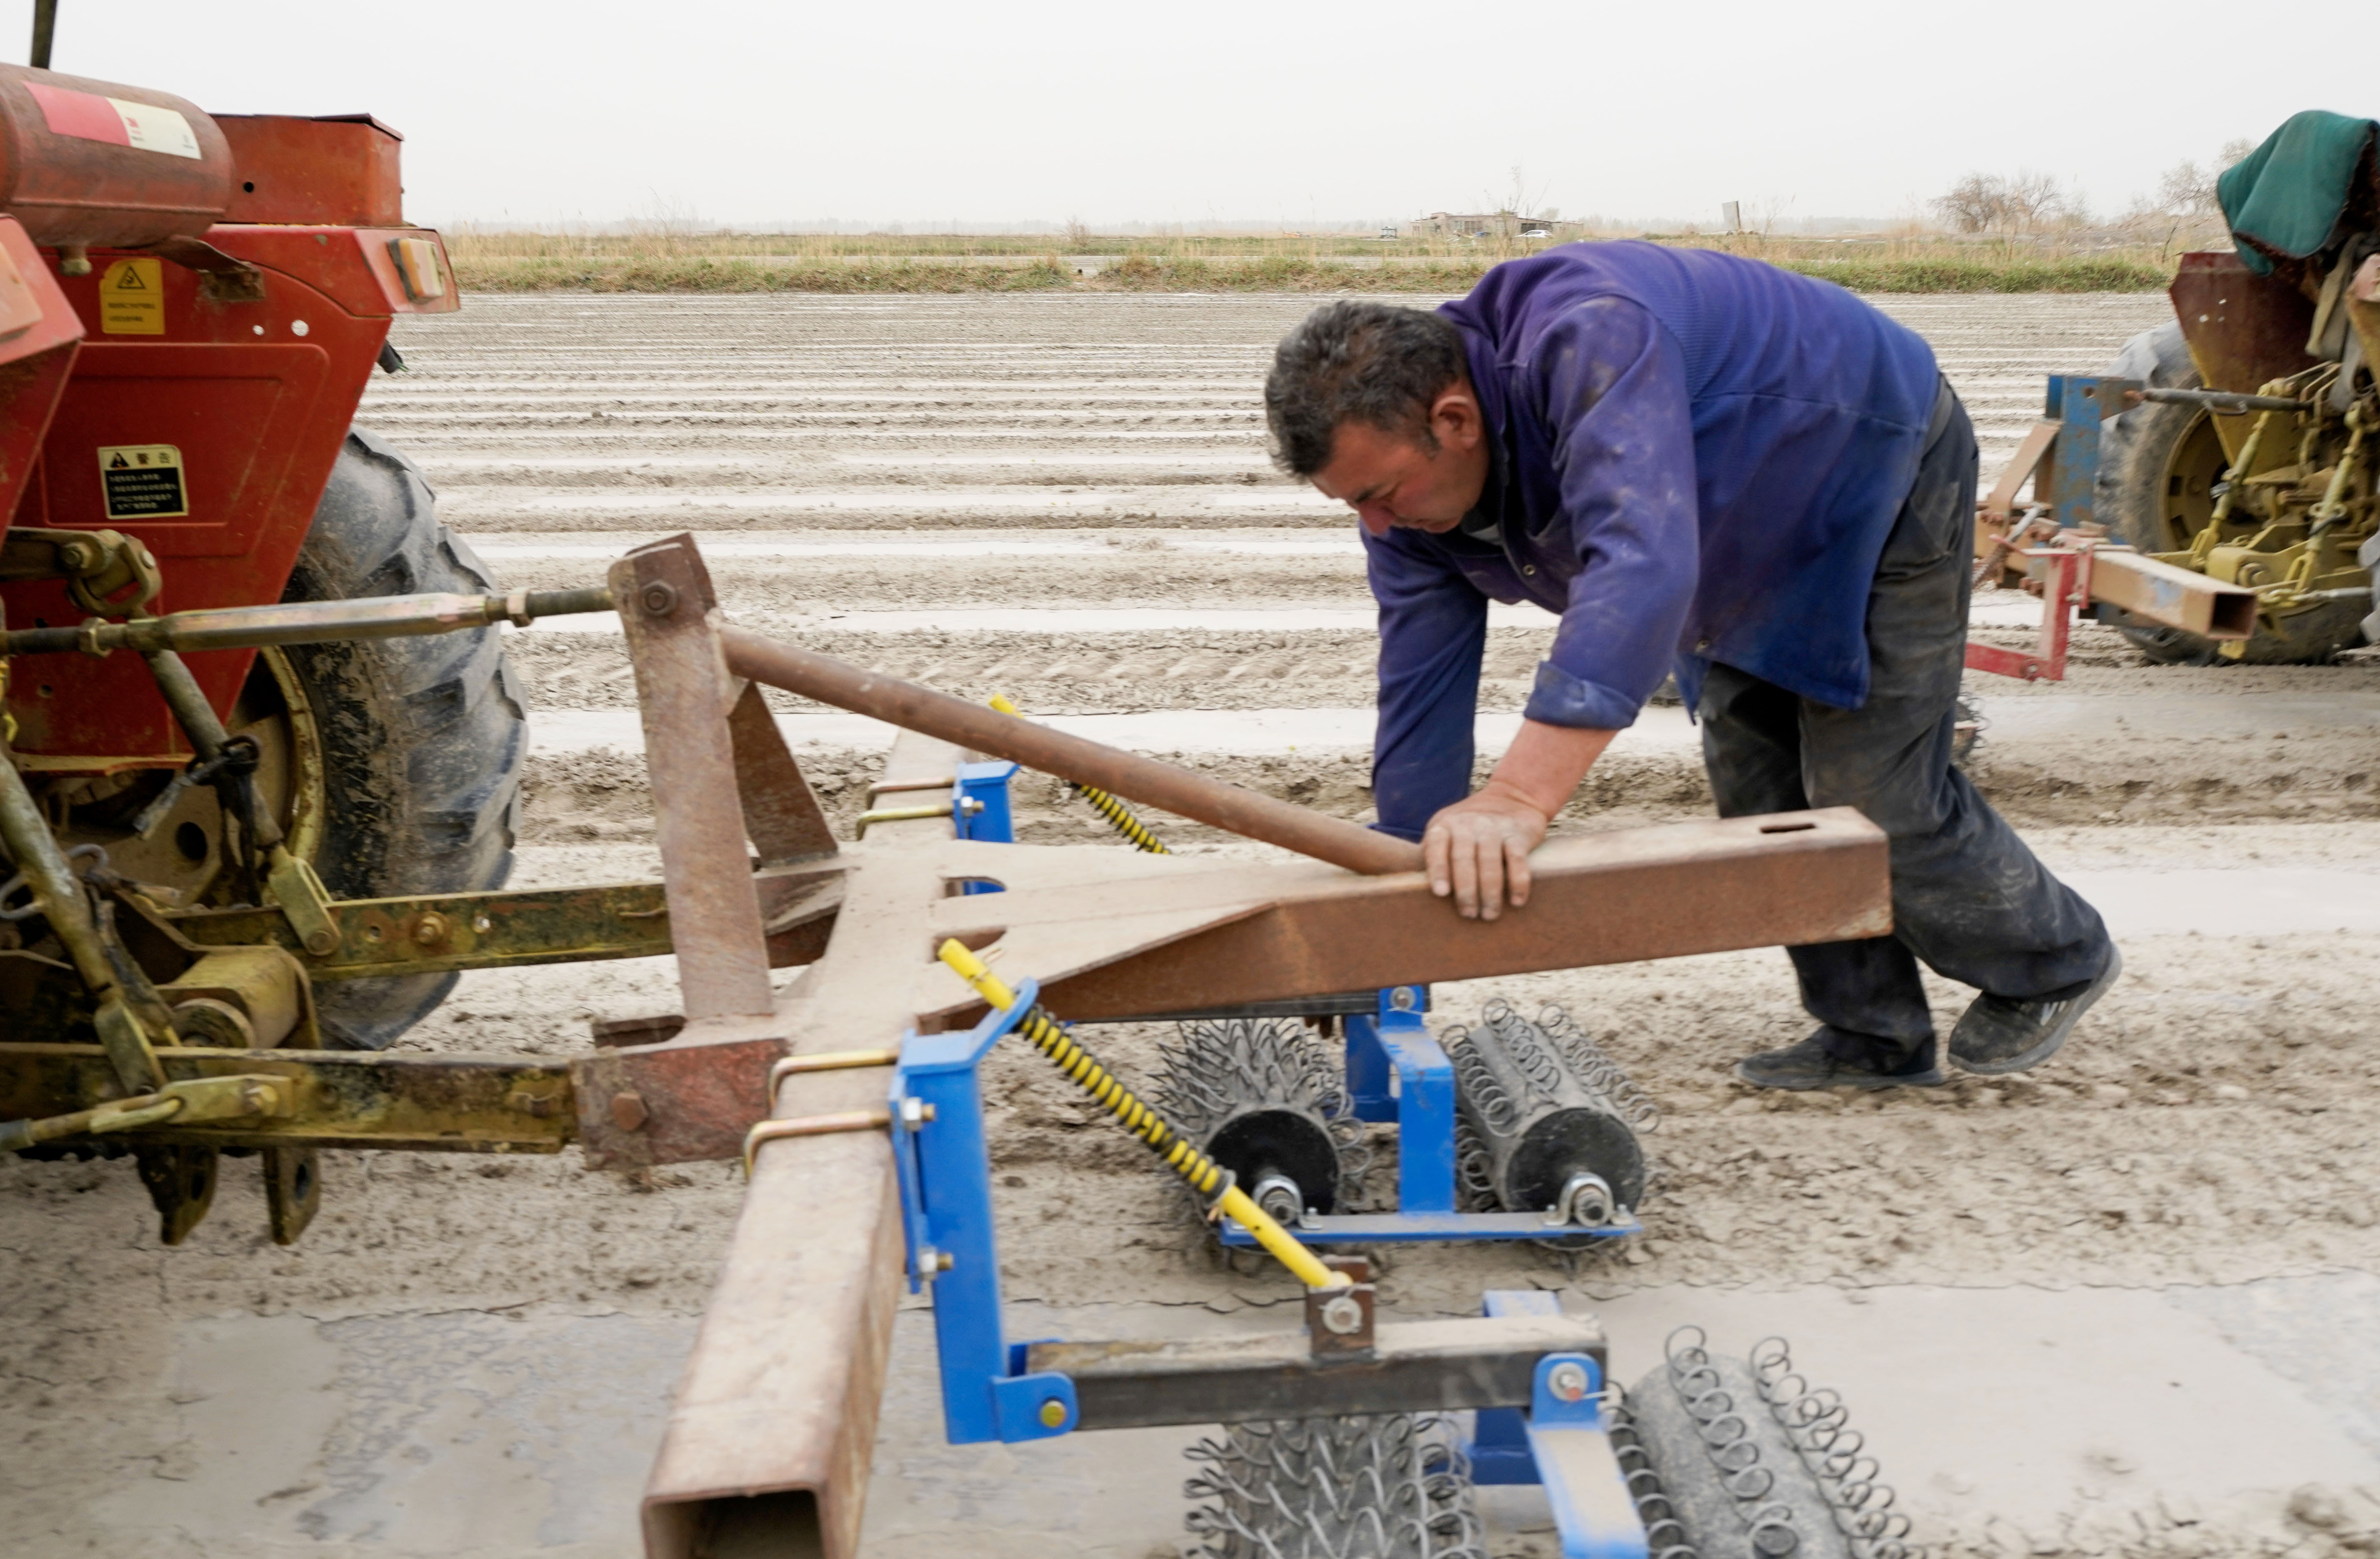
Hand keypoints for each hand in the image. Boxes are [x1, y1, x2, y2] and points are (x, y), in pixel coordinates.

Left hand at [1422, 783, 1549, 920]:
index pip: (1436, 846)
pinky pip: (1517, 859)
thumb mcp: (1446, 831)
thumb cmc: (1469, 829)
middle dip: (1466, 889)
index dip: (1438, 869)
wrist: (1511, 799)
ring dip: (1490, 891)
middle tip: (1468, 914)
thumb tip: (1412, 890)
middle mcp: (1467, 824)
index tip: (1440, 893)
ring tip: (1489, 914)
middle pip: (1463, 858)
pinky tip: (1516, 901)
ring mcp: (1493, 828)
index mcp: (1444, 826)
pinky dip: (1518, 881)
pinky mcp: (1517, 834)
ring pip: (1490, 861)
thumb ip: (1432, 854)